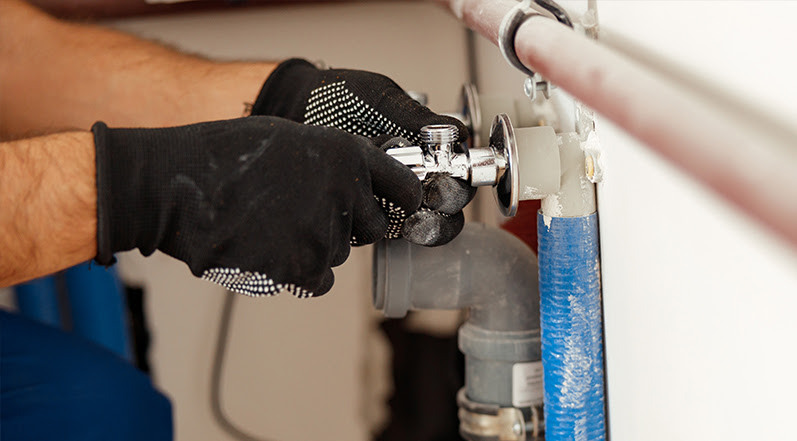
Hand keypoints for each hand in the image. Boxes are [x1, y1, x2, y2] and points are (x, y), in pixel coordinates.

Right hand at [92, 116, 421, 296]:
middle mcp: (345, 193)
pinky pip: (319, 280)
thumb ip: (332, 161)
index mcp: (347, 155)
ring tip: (270, 225)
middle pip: (372, 227)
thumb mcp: (291, 138)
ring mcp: (324, 234)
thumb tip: (356, 183)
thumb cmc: (223, 155)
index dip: (401, 200)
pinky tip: (269, 249)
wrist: (175, 183)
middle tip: (307, 214)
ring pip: (338, 254)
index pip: (403, 187)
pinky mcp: (300, 268)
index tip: (398, 207)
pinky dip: (299, 272)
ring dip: (314, 246)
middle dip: (349, 224)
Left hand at [252, 59, 474, 245]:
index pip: (460, 173)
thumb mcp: (382, 100)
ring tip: (410, 215)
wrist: (291, 106)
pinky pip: (382, 231)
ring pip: (422, 225)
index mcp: (427, 149)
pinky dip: (383, 228)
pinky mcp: (363, 215)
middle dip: (445, 204)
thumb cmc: (338, 97)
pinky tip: (375, 216)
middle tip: (430, 195)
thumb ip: (417, 119)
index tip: (449, 173)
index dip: (461, 178)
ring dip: (422, 224)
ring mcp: (389, 198)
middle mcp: (413, 176)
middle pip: (448, 205)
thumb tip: (457, 132)